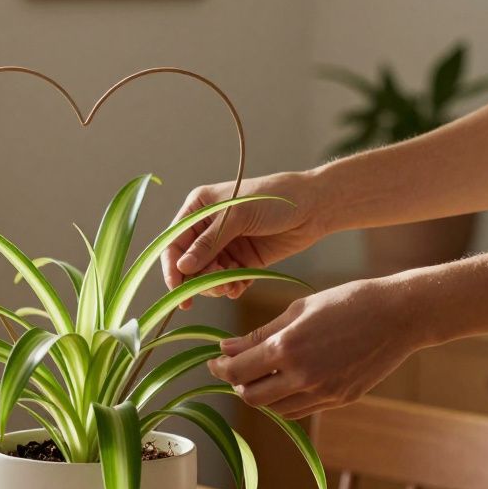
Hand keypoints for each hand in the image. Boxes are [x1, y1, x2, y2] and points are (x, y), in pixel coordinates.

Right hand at [161, 171, 326, 308]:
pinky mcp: (243, 261)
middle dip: (199, 279)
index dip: (172, 267)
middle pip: (189, 264)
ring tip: (231, 285)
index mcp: (199, 208)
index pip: (174, 242)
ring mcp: (225, 246)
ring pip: (207, 276)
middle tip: (217, 286)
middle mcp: (208, 228)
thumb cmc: (274, 199)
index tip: (177, 289)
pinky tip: (240, 287)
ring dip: (215, 285)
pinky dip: (230, 287)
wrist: (315, 207)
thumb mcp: (237, 216)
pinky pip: (227, 281)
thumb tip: (182, 267)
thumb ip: (208, 243)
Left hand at [206, 278, 428, 419]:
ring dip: (261, 394)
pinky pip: (300, 410)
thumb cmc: (347, 302)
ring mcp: (323, 392)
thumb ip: (260, 333)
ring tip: (261, 374)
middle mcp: (302, 376)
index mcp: (287, 348)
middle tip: (235, 369)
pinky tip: (286, 381)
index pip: (237, 370)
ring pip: (275, 409)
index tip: (216, 360)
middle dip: (237, 384)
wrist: (399, 315)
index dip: (220, 367)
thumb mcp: (298, 309)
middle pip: (251, 397)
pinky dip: (285, 400)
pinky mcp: (340, 400)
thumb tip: (226, 347)